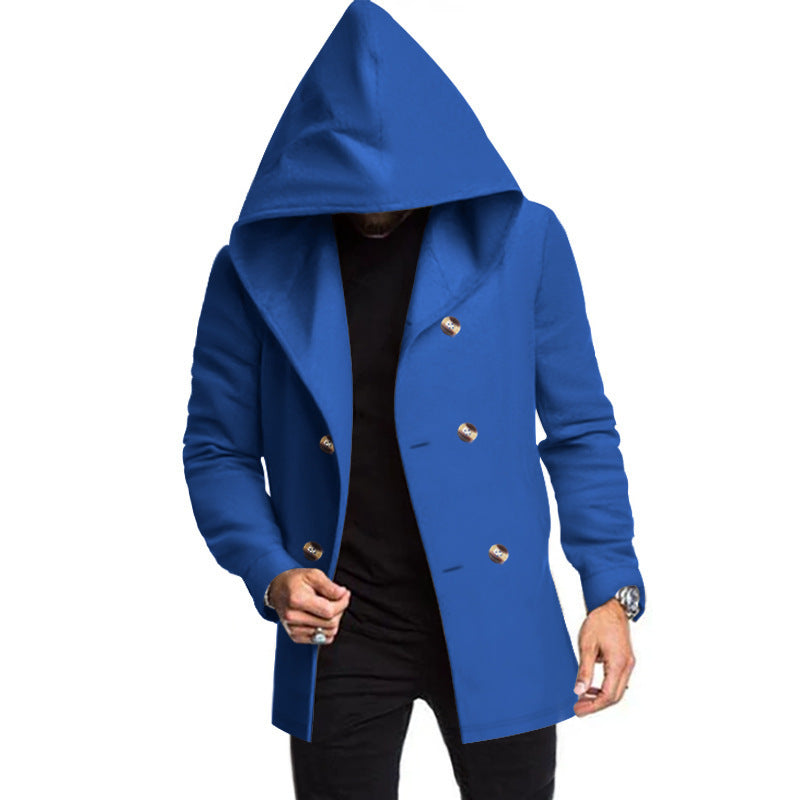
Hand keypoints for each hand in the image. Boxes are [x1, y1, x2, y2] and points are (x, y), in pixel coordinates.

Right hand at [269, 568, 350, 644]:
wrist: (277, 590)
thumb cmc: (295, 581)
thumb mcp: (313, 575)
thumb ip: (329, 586)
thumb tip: (343, 594)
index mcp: (296, 600)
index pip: (329, 611)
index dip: (342, 603)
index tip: (345, 594)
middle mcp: (292, 617)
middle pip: (330, 623)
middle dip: (340, 611)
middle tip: (339, 599)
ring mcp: (293, 629)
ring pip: (327, 633)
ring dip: (334, 621)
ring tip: (330, 607)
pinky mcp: (295, 637)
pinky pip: (321, 640)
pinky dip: (327, 630)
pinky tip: (323, 617)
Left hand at [573, 597, 635, 716]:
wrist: (611, 606)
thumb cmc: (599, 622)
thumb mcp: (587, 645)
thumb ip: (584, 670)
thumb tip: (579, 691)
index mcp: (618, 663)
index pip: (608, 695)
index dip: (593, 706)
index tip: (578, 710)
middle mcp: (626, 665)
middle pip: (615, 697)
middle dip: (596, 705)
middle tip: (579, 709)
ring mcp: (628, 663)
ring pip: (618, 690)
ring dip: (601, 698)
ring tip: (583, 699)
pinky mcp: (625, 659)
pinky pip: (618, 681)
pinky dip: (606, 688)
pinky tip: (592, 688)